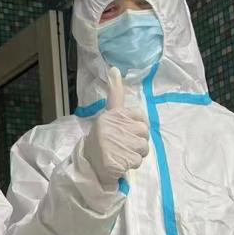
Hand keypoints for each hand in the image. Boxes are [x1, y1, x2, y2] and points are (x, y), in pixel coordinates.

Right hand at [81, 67, 148, 190]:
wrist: (89, 164)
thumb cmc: (102, 139)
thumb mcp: (108, 113)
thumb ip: (115, 93)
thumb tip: (114, 69)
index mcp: (115, 114)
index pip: (140, 117)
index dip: (136, 127)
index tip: (125, 133)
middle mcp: (117, 126)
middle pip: (144, 133)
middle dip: (137, 142)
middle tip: (122, 145)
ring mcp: (119, 143)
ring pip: (143, 148)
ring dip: (135, 154)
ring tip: (121, 154)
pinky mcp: (122, 158)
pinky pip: (138, 161)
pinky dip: (130, 165)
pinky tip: (119, 163)